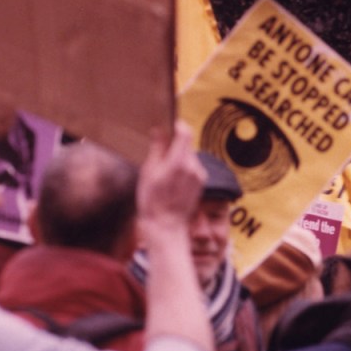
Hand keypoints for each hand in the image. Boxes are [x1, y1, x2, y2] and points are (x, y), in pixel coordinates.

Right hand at [136, 121, 202, 235]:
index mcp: (178, 162)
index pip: (184, 132)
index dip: (177, 126)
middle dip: (174, 144)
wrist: (166, 225)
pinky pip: (192, 166)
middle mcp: (193, 166)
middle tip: (159, 151)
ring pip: (189, 155)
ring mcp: (200, 175)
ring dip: (178, 156)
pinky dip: (184, 166)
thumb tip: (160, 130)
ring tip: (164, 171)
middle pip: (186, 144)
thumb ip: (157, 148)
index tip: (167, 125)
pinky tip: (173, 180)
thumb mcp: (149, 172)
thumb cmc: (152, 200)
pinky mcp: (202, 181)